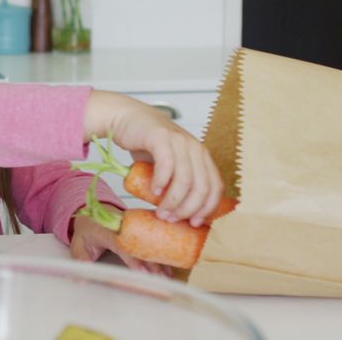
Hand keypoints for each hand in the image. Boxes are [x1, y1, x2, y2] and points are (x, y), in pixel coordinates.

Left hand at [69, 210, 172, 276]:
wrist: (92, 211)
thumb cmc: (86, 231)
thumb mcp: (78, 245)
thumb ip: (81, 260)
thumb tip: (81, 279)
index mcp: (105, 229)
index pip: (121, 244)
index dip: (132, 258)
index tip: (141, 272)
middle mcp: (122, 224)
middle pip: (139, 243)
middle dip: (151, 262)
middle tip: (159, 278)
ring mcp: (133, 223)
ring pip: (149, 241)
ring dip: (159, 258)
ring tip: (167, 275)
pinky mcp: (140, 224)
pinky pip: (153, 237)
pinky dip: (161, 251)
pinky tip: (168, 264)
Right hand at [84, 91, 223, 227]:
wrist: (126, 118)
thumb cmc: (147, 144)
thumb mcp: (170, 164)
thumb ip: (179, 181)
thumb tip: (181, 213)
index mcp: (202, 156)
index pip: (215, 187)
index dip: (208, 208)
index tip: (194, 223)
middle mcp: (195, 148)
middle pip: (202, 187)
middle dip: (188, 209)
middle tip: (171, 219)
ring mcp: (179, 141)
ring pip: (185, 180)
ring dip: (173, 201)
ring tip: (161, 212)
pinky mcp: (161, 137)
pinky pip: (167, 165)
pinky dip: (161, 182)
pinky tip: (154, 191)